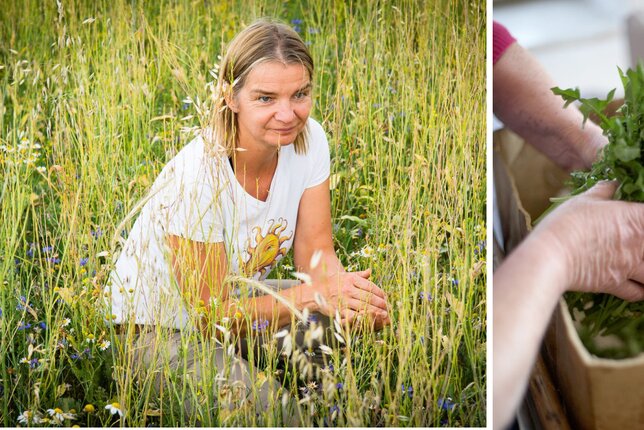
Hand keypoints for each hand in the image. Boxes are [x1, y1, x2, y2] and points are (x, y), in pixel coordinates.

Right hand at [314, 268, 390, 327]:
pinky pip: (353, 315)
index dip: (380, 293)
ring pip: (364, 307)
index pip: (370, 286)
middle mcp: (348, 289)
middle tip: (388, 308)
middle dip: (381, 304)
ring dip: (375, 312)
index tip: (386, 298)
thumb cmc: (332, 284)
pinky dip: (362, 318)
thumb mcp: (345, 276)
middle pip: (369, 297)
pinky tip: (369, 320)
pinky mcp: (339, 310)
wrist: (314, 292)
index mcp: (351, 279)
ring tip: (383, 315)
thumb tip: (370, 271)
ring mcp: (344, 300)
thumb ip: (359, 275)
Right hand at [531, 181, 643, 300]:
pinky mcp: (617, 285)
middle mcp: (640, 243)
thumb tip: (612, 183)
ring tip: (640, 263)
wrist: (551, 256)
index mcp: (634, 217)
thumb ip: (603, 192)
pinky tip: (637, 283)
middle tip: (637, 243)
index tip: (638, 218)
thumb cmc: (566, 224)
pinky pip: (640, 292)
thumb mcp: (583, 201)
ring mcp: (630, 265)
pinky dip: (642, 289)